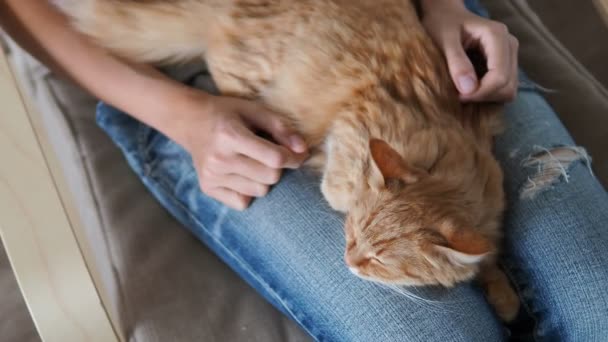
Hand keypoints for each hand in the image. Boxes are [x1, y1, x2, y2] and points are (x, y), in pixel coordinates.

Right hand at [172, 91, 307, 209]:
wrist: (190, 120)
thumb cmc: (227, 113)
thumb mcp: (254, 110)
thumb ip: (281, 128)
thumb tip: (302, 150)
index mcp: (230, 136)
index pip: (274, 158)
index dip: (293, 158)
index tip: (298, 153)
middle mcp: (219, 159)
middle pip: (270, 177)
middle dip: (278, 167)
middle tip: (272, 155)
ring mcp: (211, 176)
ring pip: (260, 191)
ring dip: (264, 179)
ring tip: (252, 162)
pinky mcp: (207, 188)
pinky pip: (243, 202)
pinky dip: (248, 191)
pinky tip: (241, 173)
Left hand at [421, 0, 518, 101]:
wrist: (446, 16)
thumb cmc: (442, 24)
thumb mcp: (444, 40)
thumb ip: (456, 62)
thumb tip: (468, 89)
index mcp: (496, 36)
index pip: (499, 76)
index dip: (480, 92)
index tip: (459, 96)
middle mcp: (509, 44)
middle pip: (508, 86)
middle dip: (484, 96)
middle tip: (459, 95)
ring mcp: (510, 55)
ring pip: (509, 90)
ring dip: (487, 97)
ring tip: (464, 92)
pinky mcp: (506, 64)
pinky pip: (504, 88)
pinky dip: (488, 94)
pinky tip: (471, 88)